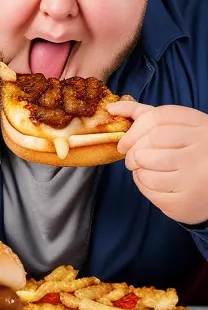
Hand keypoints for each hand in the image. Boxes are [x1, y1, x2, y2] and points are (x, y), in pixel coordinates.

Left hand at [107, 101, 207, 224]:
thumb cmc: (188, 151)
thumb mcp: (176, 127)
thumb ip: (145, 114)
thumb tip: (111, 108)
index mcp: (200, 126)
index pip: (157, 117)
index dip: (133, 130)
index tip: (124, 143)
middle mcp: (202, 148)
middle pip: (151, 141)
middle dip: (132, 152)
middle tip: (131, 159)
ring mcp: (196, 176)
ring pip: (147, 167)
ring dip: (137, 169)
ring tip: (143, 170)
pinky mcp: (187, 201)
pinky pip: (151, 190)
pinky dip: (143, 186)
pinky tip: (151, 183)